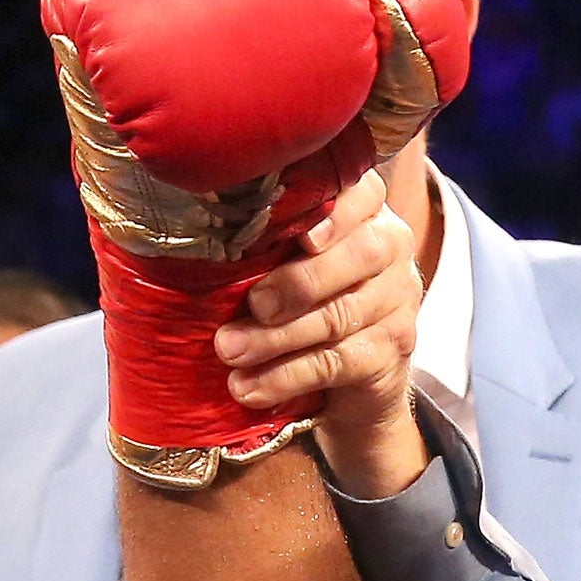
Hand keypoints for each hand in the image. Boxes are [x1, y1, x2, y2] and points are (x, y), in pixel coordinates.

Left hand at [213, 170, 429, 498]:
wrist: (346, 374)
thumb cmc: (293, 295)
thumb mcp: (276, 255)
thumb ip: (256, 235)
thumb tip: (182, 232)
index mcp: (362, 208)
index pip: (361, 192)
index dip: (334, 211)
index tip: (301, 236)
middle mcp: (390, 245)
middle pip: (360, 255)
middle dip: (298, 283)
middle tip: (250, 306)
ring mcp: (399, 298)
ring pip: (342, 314)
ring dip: (279, 338)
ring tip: (230, 352)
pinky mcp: (395, 349)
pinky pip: (341, 361)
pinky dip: (289, 376)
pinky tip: (252, 387)